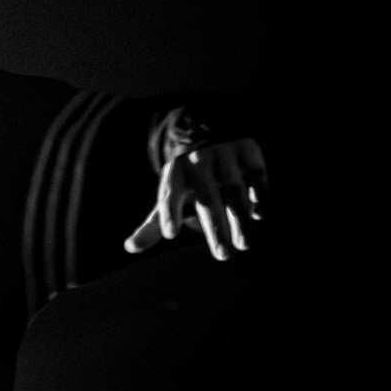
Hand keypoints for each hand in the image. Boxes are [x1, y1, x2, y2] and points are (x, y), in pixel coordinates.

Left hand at [124, 138, 268, 261]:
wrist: (212, 133)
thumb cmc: (188, 179)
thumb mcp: (170, 195)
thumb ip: (154, 224)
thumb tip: (130, 248)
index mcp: (174, 173)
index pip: (169, 195)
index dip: (168, 214)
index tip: (170, 234)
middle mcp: (198, 162)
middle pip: (206, 199)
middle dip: (214, 228)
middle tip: (223, 256)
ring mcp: (224, 155)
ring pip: (233, 189)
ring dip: (240, 219)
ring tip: (243, 245)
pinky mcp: (248, 150)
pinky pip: (257, 173)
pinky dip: (260, 194)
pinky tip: (259, 215)